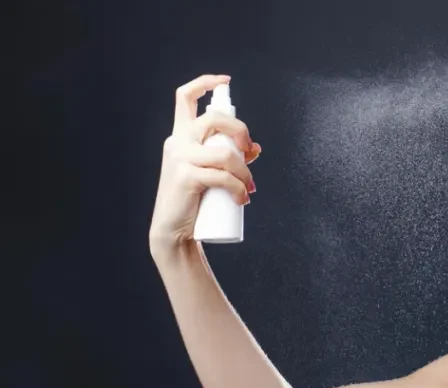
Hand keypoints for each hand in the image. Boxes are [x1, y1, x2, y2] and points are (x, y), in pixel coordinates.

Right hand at [149, 74, 261, 252]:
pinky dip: (238, 188)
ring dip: (244, 171)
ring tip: (248, 188)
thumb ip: (230, 157)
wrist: (175, 229)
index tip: (226, 82)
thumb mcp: (211, 172)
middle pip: (213, 118)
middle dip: (240, 130)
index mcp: (181, 135)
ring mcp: (179, 158)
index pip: (185, 97)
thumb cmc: (195, 199)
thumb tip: (256, 149)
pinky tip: (242, 199)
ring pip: (224, 152)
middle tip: (250, 151)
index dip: (205, 83)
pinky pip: (222, 176)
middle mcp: (177, 141)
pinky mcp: (185, 177)